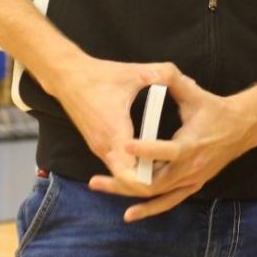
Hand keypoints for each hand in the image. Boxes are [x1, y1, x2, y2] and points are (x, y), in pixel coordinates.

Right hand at [47, 56, 182, 195]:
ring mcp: (100, 147)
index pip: (129, 174)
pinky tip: (149, 163)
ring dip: (139, 177)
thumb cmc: (100, 76)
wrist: (67, 77)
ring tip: (167, 174)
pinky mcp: (98, 144)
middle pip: (126, 181)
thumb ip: (163, 75)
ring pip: (120, 175)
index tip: (171, 178)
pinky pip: (116, 165)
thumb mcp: (134, 73)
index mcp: (115, 132)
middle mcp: (105, 146)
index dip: (148, 180)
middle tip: (176, 180)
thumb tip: (190, 79)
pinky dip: (131, 169)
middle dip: (148, 183)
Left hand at [89, 68, 256, 220]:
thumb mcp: (194, 94)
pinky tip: (129, 213)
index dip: (146, 150)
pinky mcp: (192, 185)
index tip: (125, 145)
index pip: (167, 152)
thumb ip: (172, 82)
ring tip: (102, 187)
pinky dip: (149, 209)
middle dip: (124, 180)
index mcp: (191, 144)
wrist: (240, 128)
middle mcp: (190, 168)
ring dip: (128, 193)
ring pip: (156, 194)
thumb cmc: (214, 109)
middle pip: (154, 182)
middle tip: (96, 179)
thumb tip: (153, 72)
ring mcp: (191, 180)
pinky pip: (168, 202)